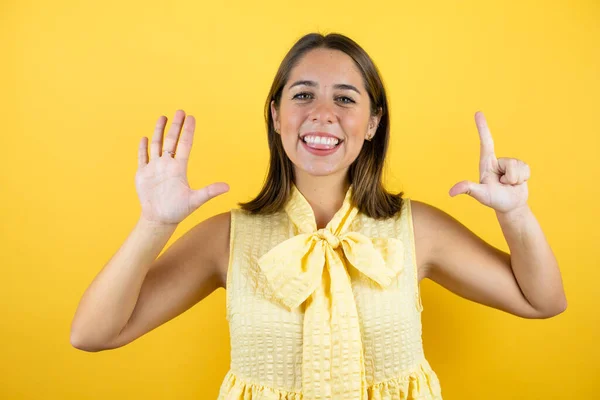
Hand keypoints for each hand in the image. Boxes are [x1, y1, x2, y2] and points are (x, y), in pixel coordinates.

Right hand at [135, 110, 229, 224]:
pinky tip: (145, 138)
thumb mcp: (195, 200)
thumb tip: (228, 187)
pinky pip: (143, 158)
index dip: (187, 131)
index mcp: (179, 168)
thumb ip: (209, 191)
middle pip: (171, 141)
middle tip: (180, 111)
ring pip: (156, 145)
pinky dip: (143, 148)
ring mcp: (155, 168)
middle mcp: (167, 165)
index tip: (191, 117)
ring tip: (162, 117)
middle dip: (175, 126)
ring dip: (159, 132)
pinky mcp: (143, 174)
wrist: (160, 219)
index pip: (185, 145)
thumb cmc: (178, 210)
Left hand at [449, 111, 529, 213]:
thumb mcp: (481, 194)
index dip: (483, 128)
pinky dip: (523, 179)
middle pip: (509, 162)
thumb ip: (469, 190)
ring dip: (516, 179)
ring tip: (509, 185)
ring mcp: (509, 164)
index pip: (486, 142)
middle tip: (503, 185)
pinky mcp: (521, 167)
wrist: (511, 206)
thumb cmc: (494, 200)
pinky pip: (527, 169)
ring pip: (518, 167)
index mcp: (486, 163)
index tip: (478, 112)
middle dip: (510, 178)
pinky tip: (518, 184)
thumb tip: (451, 192)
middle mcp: (497, 161)